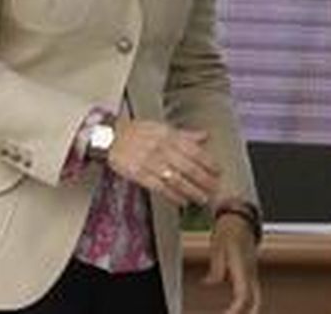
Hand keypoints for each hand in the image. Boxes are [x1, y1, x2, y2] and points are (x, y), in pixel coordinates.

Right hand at [106, 119, 220, 207]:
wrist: (112, 137)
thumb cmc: (137, 131)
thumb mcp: (162, 127)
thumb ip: (185, 134)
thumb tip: (204, 136)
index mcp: (169, 136)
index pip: (194, 150)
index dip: (208, 162)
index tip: (218, 170)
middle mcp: (162, 149)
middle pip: (188, 166)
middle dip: (204, 179)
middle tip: (215, 188)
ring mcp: (151, 162)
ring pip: (176, 179)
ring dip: (191, 190)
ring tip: (202, 198)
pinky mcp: (139, 175)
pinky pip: (159, 187)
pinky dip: (172, 195)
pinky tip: (182, 202)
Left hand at [204, 211, 260, 313]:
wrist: (240, 219)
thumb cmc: (229, 231)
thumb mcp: (218, 248)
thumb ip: (216, 268)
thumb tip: (209, 283)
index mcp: (243, 269)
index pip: (244, 297)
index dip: (236, 311)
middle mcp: (250, 274)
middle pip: (254, 302)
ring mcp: (250, 274)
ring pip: (253, 299)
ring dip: (244, 311)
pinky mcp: (247, 274)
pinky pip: (247, 294)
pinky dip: (240, 306)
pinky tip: (228, 309)